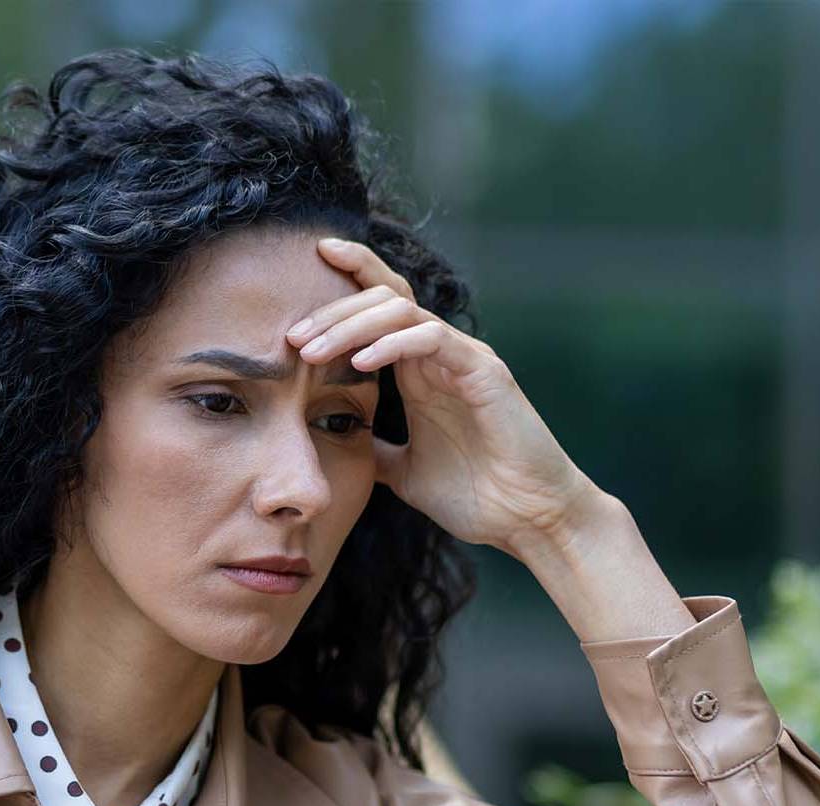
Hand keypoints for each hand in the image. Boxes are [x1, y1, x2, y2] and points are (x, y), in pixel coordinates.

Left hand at [285, 237, 602, 559]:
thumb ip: (374, 449)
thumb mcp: (402, 472)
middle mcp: (440, 355)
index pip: (381, 308)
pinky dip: (392, 344)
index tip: (305, 272)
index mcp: (419, 371)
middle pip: (383, 299)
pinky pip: (433, 340)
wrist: (527, 520)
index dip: (348, 280)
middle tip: (292, 337)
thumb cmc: (477, 496)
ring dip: (351, 326)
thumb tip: (338, 444)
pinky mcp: (484, 373)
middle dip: (333, 311)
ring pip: (402, 311)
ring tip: (312, 351)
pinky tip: (360, 364)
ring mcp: (464, 359)